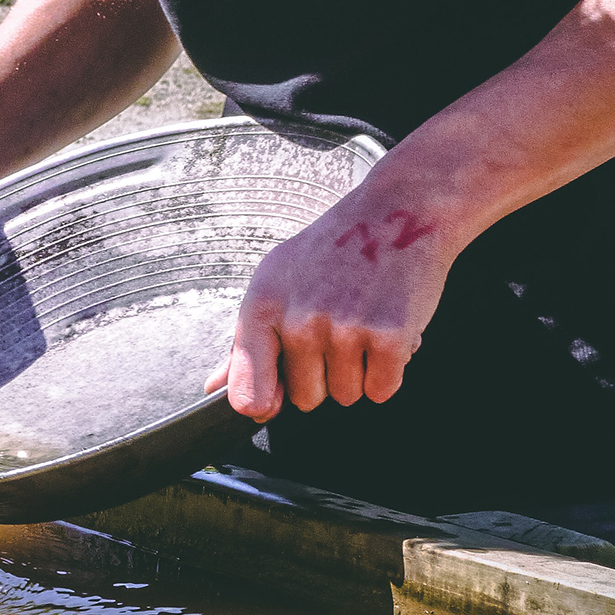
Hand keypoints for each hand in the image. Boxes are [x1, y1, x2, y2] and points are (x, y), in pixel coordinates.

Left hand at [206, 194, 451, 420]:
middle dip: (323, 376)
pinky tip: (385, 333)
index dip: (265, 404)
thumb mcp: (276, 282)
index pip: (247, 394)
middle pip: (305, 399)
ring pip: (345, 396)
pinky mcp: (388, 336)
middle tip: (336, 331)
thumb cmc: (334, 249)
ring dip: (358, 372)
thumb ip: (245, 343)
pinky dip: (388, 372)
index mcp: (262, 307)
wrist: (400, 210)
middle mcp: (299, 320)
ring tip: (362, 325)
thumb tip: (215, 389)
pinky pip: (381, 391)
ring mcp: (343, 328)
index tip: (276, 398)